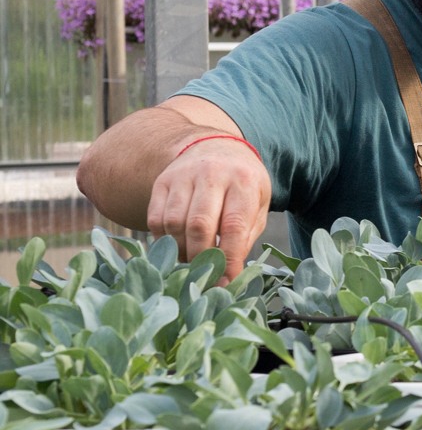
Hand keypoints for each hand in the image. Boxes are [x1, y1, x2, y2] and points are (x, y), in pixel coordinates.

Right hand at [146, 135, 270, 281]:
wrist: (217, 148)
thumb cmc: (242, 185)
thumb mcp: (257, 205)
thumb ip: (245, 236)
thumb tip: (229, 273)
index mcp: (243, 181)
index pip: (233, 226)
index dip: (228, 257)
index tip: (226, 280)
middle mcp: (212, 174)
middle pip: (199, 225)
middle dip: (201, 257)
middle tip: (205, 273)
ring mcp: (183, 176)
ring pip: (174, 223)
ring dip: (180, 250)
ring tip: (190, 261)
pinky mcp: (162, 181)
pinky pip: (155, 218)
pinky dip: (163, 240)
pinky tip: (175, 246)